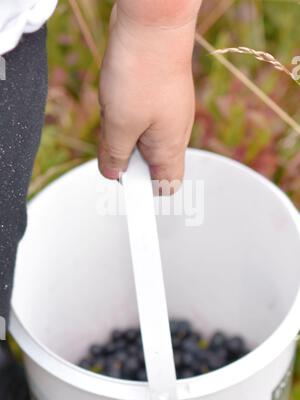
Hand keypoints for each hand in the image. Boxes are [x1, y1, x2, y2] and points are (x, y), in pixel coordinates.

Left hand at [98, 2, 199, 184]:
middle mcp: (174, 134)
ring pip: (140, 140)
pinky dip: (124, 117)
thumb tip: (112, 173)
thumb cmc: (142, 73)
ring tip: (115, 112)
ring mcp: (167, 115)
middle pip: (149, 164)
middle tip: (112, 142)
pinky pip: (138, 119)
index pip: (167, 186)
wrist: (153, 24)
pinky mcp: (157, 98)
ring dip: (122, 135)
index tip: (129, 196)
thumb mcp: (119, 124)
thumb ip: (115, 155)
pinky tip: (117, 100)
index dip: (148, 194)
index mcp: (170, 147)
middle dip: (126, 159)